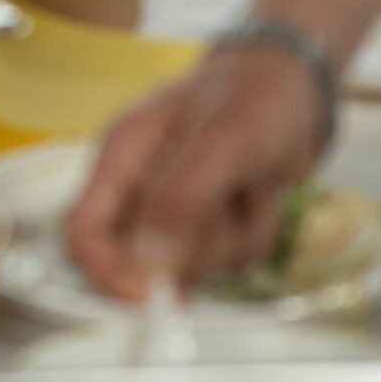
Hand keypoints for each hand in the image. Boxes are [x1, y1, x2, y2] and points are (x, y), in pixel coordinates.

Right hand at [66, 47, 326, 299]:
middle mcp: (140, 186)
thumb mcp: (222, 139)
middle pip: (142, 262)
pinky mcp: (209, 222)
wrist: (297, 85)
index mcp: (122, 155)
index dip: (109, 274)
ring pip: (191, 267)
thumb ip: (182, 198)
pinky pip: (225, 263)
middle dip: (194, 249)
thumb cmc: (255, 93)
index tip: (155, 296)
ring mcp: (175, 207)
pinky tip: (261, 195)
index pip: (83, 234)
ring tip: (251, 188)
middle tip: (229, 209)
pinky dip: (252, 238)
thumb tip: (147, 264)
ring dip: (232, 240)